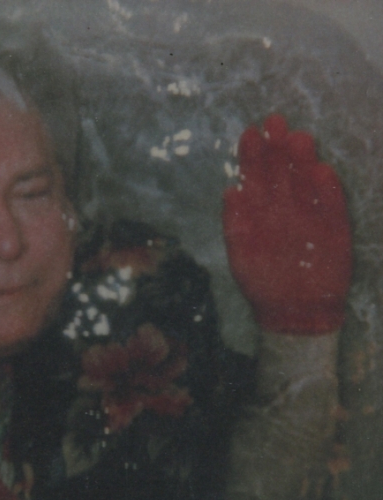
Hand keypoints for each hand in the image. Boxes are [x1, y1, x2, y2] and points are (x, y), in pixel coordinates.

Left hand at [223, 114, 351, 333]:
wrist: (293, 311)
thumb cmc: (261, 282)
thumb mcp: (240, 255)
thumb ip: (235, 224)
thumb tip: (230, 191)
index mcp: (259, 209)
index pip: (255, 174)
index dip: (252, 153)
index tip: (250, 132)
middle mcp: (284, 205)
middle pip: (280, 169)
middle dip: (276, 146)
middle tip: (275, 122)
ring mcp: (309, 213)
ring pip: (306, 179)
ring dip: (302, 159)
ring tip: (297, 140)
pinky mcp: (334, 225)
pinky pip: (331, 203)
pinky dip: (326, 188)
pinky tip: (319, 172)